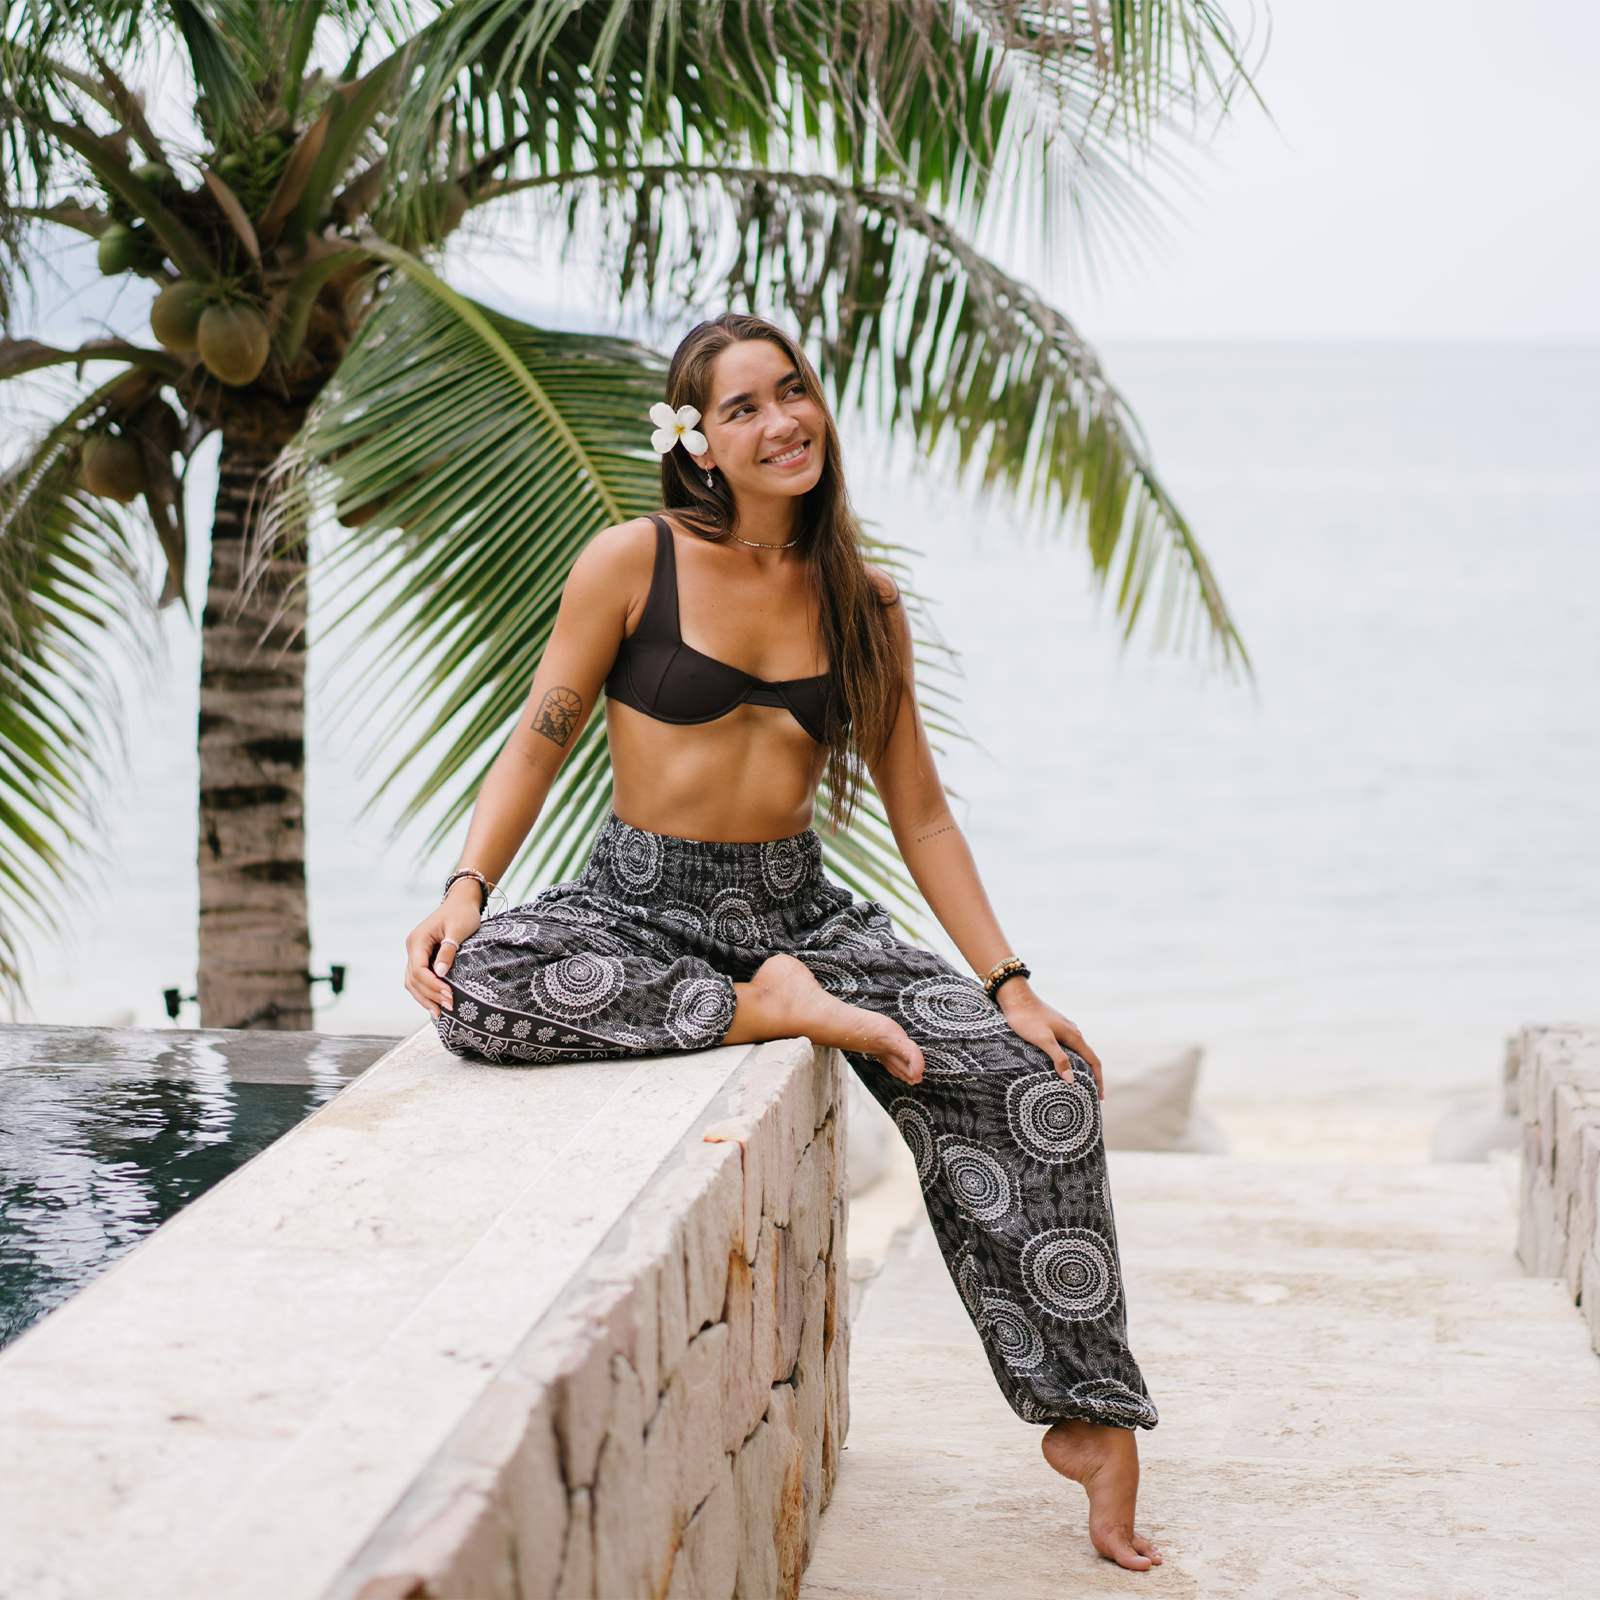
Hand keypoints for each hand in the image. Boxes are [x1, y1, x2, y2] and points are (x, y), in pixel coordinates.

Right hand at [404, 885, 481, 1017]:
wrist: (462, 903)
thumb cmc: (462, 913)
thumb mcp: (458, 929)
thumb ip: (448, 950)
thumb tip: (440, 973)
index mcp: (418, 940)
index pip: (418, 970)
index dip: (432, 985)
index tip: (449, 996)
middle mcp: (413, 948)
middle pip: (413, 979)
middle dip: (430, 995)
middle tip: (449, 1007)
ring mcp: (416, 953)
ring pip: (413, 982)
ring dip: (426, 998)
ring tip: (441, 1013)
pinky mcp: (423, 958)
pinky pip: (420, 979)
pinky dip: (426, 992)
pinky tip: (436, 1003)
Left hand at [995, 980, 1103, 1097]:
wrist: (1016, 997)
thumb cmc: (1027, 1018)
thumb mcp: (1043, 1040)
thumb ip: (1058, 1058)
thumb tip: (1071, 1079)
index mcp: (1074, 1036)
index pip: (1093, 1061)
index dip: (1099, 1080)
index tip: (1101, 1098)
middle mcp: (1072, 1032)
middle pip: (1087, 1057)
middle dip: (1091, 1076)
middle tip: (1091, 1094)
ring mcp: (1063, 1028)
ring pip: (1077, 1051)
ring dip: (1080, 1067)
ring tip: (1077, 1083)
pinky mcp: (1053, 1027)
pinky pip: (1067, 1046)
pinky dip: (1069, 1058)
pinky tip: (1060, 1064)